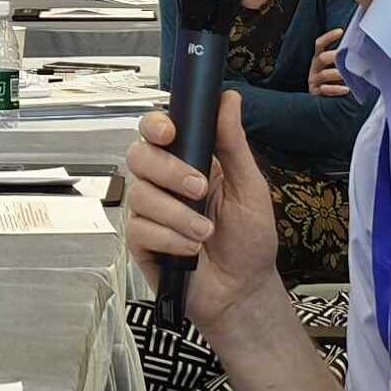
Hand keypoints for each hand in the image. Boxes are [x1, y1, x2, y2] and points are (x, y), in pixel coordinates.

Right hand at [121, 93, 282, 337]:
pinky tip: (189, 249)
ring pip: (141, 195)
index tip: (171, 133)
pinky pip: (141, 229)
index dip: (156, 126)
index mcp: (188, 162)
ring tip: (205, 231)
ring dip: (178, 214)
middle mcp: (163, 183)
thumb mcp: (250, 187)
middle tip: (200, 189)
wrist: (243, 291)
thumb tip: (229, 99)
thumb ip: (233, 143)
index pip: (157, 131)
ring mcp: (149, 213)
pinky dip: (170, 238)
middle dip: (169, 171)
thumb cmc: (249, 240)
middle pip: (140, 156)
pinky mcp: (141, 242)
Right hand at [308, 26, 347, 98]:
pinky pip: (325, 90)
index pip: (320, 44)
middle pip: (322, 58)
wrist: (324, 101)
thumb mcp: (336, 67)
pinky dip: (336, 89)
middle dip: (335, 56)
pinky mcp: (316, 93)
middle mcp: (315, 68)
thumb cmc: (334, 80)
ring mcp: (314, 80)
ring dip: (338, 73)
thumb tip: (362, 46)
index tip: (340, 31)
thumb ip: (343, 58)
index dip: (328, 37)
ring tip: (349, 75)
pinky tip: (346, 89)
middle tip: (347, 55)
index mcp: (319, 58)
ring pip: (324, 74)